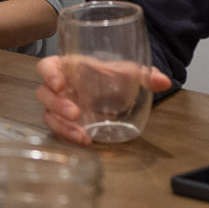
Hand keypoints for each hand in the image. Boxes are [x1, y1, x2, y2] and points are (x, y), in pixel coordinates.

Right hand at [34, 55, 171, 144]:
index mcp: (68, 67)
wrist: (117, 92)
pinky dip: (69, 136)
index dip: (49, 74)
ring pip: (49, 115)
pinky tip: (85, 141)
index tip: (60, 84)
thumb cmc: (114, 77)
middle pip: (44, 94)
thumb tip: (163, 81)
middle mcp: (60, 87)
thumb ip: (145, 75)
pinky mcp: (67, 123)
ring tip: (82, 135)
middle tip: (76, 113)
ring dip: (63, 126)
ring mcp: (61, 107)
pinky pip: (60, 130)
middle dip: (57, 105)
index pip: (47, 66)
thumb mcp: (129, 73)